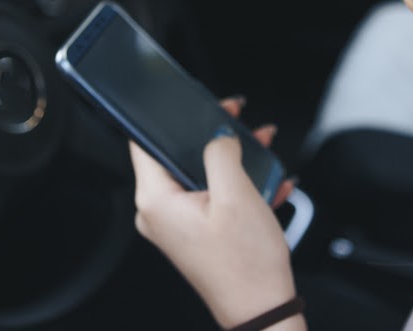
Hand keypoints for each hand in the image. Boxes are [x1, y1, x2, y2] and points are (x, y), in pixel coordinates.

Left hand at [129, 97, 296, 327]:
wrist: (262, 310)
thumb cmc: (246, 264)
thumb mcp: (237, 194)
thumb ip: (222, 152)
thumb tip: (218, 136)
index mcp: (156, 200)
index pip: (144, 142)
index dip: (168, 116)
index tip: (190, 102)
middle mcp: (159, 212)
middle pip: (178, 155)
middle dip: (212, 136)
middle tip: (238, 121)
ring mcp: (177, 224)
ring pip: (201, 174)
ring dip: (233, 159)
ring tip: (262, 149)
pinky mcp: (195, 233)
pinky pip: (212, 196)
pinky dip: (238, 185)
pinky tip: (269, 183)